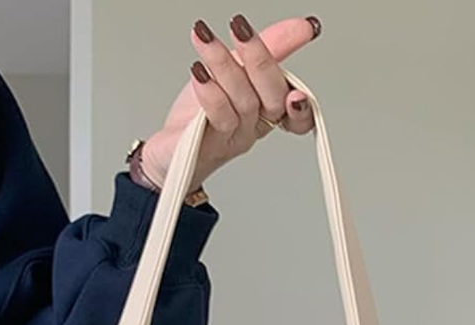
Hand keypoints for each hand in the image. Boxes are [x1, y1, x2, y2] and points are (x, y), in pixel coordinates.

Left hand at [140, 15, 320, 193]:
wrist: (170, 146)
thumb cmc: (203, 110)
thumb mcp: (236, 68)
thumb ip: (271, 47)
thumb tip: (304, 27)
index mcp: (268, 110)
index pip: (299, 113)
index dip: (304, 103)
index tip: (298, 85)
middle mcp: (257, 126)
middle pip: (273, 99)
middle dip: (259, 59)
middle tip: (240, 27)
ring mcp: (236, 137)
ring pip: (244, 101)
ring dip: (223, 64)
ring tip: (204, 36)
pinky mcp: (212, 144)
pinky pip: (219, 116)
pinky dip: (210, 90)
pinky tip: (198, 70)